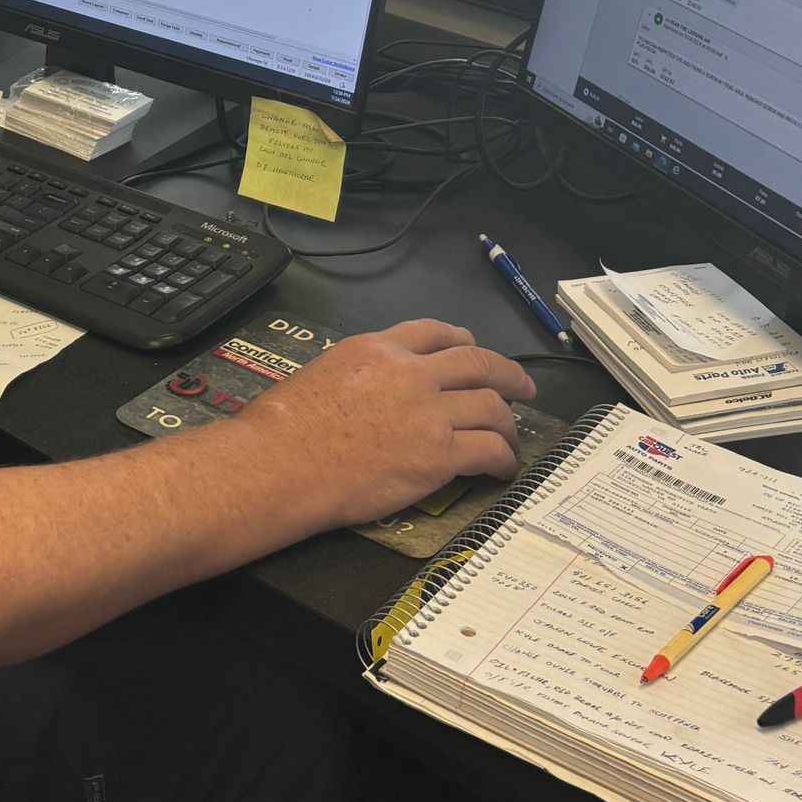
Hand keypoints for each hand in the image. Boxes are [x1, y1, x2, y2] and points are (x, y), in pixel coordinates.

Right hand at [245, 319, 534, 532]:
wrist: (280, 464)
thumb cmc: (285, 428)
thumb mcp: (322, 371)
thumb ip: (361, 371)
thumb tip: (375, 387)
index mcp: (378, 348)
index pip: (435, 333)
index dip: (463, 342)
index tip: (472, 351)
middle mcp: (410, 374)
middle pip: (478, 364)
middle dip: (507, 374)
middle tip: (521, 386)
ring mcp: (428, 414)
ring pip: (491, 407)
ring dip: (508, 422)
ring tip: (512, 436)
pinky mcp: (438, 455)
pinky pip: (488, 450)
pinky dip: (503, 459)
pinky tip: (502, 468)